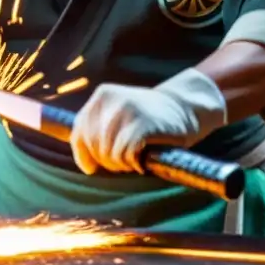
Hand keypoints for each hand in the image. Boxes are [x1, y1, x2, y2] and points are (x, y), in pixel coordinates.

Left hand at [70, 69, 227, 174]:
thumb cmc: (148, 118)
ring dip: (119, 165)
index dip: (82, 154)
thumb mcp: (118, 113)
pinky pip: (125, 156)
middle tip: (123, 163)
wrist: (184, 107)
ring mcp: (127, 112)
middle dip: (105, 161)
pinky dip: (133, 164)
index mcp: (102, 95)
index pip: (79, 131)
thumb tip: (84, 163)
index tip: (91, 168)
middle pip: (93, 144)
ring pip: (108, 153)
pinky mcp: (142, 126)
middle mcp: (111, 100)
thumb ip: (98, 128)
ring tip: (133, 162)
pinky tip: (142, 161)